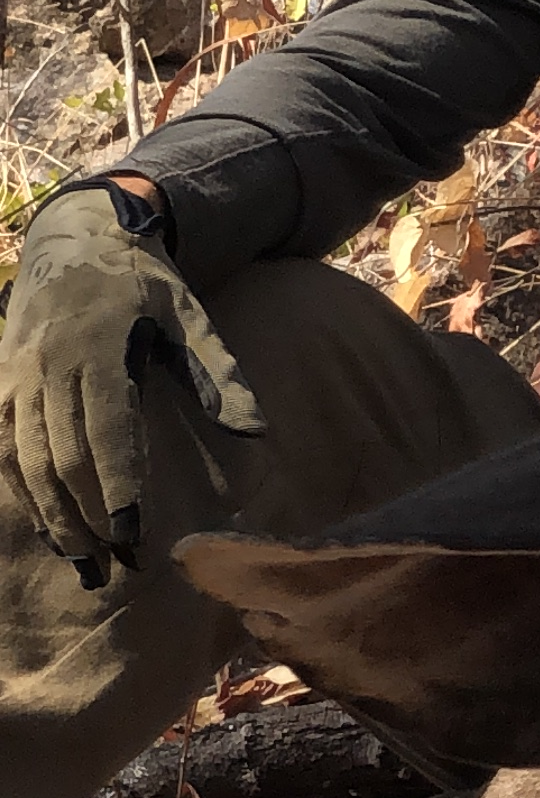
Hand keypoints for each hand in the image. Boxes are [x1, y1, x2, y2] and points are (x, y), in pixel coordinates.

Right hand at [0, 186, 262, 583]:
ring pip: (28, 461)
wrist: (75, 233)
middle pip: (64, 456)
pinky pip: (7, 450)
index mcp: (98, 348)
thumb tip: (256, 431)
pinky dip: (26, 493)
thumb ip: (218, 371)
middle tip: (118, 564)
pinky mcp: (2, 386)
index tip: (133, 530)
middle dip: (89, 515)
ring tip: (84, 563)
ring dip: (54, 517)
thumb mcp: (189, 312)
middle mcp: (49, 367)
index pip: (106, 428)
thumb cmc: (142, 279)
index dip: (117, 482)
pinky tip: (51, 527)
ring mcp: (18, 378)